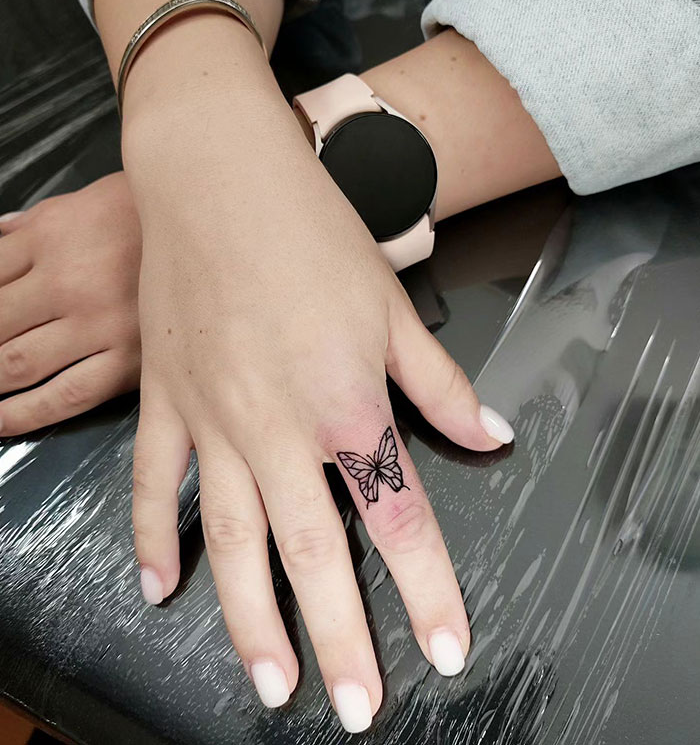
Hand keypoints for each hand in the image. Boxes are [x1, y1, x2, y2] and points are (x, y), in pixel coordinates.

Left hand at [0, 172, 140, 434]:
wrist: (218, 227)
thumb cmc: (148, 216)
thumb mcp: (78, 204)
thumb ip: (29, 226)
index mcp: (49, 236)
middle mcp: (67, 281)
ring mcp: (98, 323)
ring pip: (16, 364)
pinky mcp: (129, 358)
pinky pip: (65, 396)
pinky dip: (23, 414)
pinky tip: (3, 421)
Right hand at [125, 25, 513, 733]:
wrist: (220, 179)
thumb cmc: (309, 231)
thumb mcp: (393, 305)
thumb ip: (442, 383)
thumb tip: (492, 433)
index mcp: (344, 404)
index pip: (397, 516)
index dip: (430, 589)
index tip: (449, 645)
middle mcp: (277, 428)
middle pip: (311, 554)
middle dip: (338, 640)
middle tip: (350, 708)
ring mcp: (213, 421)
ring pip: (232, 541)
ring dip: (249, 621)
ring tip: (270, 682)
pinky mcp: (166, 402)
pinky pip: (156, 486)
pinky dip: (154, 539)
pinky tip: (159, 588)